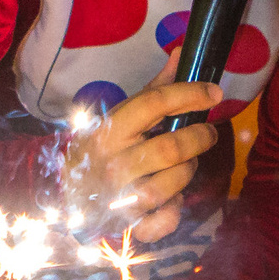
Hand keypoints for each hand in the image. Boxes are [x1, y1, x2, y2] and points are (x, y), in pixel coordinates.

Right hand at [61, 51, 222, 244]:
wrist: (64, 192)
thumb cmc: (102, 148)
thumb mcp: (121, 115)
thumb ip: (154, 89)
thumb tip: (183, 54)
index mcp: (110, 129)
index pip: (155, 102)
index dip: (190, 93)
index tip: (215, 92)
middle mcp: (113, 163)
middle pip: (171, 147)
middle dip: (200, 137)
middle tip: (208, 133)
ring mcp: (120, 197)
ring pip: (171, 184)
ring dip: (188, 171)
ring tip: (186, 164)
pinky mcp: (127, 225)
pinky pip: (161, 223)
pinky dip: (174, 213)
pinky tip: (173, 200)